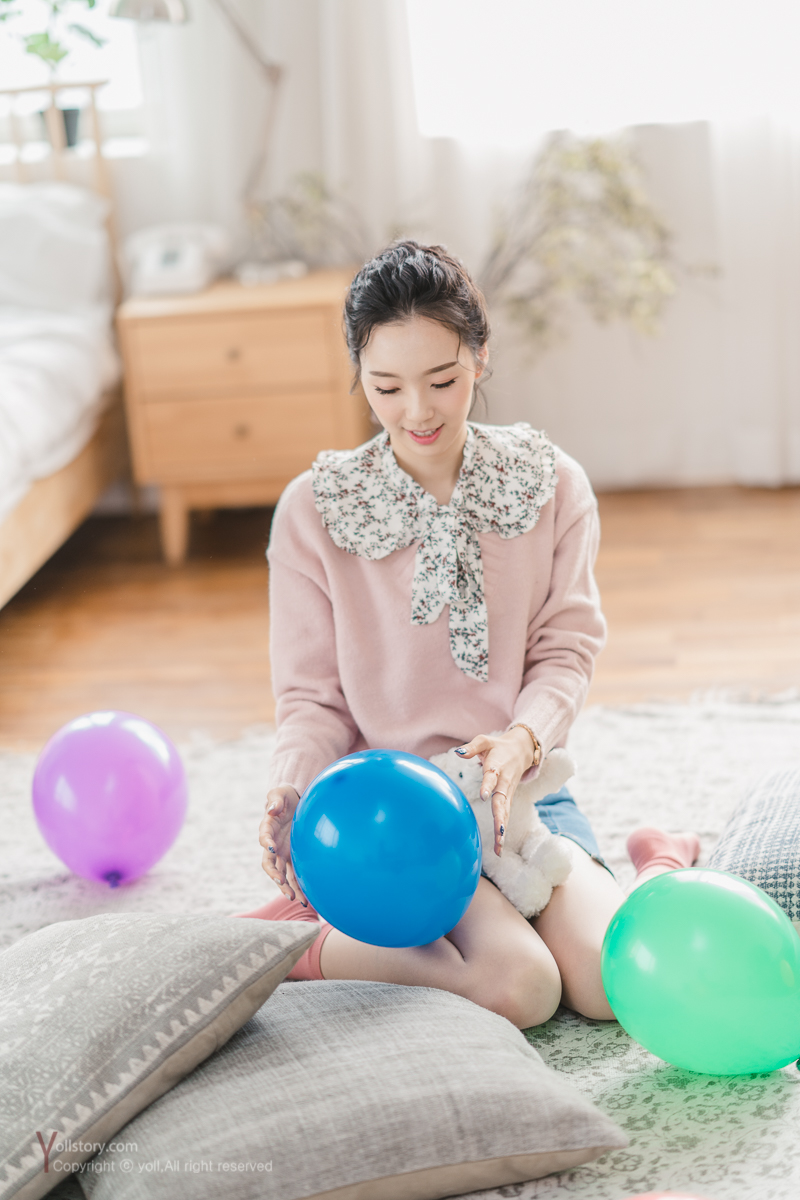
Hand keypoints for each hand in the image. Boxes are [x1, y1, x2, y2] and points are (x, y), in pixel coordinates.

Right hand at [259, 783, 306, 902]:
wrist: (294, 802)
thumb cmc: (285, 797)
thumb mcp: (279, 794)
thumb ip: (275, 800)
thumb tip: (271, 810)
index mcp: (268, 828)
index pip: (264, 839)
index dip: (266, 844)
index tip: (272, 848)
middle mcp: (273, 845)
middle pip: (270, 864)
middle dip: (275, 875)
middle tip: (282, 883)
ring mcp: (282, 853)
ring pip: (282, 874)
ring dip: (287, 887)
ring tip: (296, 899)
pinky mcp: (293, 857)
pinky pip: (294, 874)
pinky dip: (298, 886)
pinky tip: (305, 898)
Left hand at [455, 728, 535, 856]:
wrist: (522, 749)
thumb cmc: (498, 746)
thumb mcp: (485, 741)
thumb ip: (472, 747)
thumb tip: (458, 753)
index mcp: (497, 767)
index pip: (492, 777)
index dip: (487, 785)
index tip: (484, 795)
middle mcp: (504, 782)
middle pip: (502, 801)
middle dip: (500, 818)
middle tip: (499, 833)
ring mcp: (508, 792)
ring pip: (506, 812)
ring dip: (502, 829)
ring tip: (499, 847)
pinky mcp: (508, 799)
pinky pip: (506, 815)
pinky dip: (503, 831)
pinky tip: (499, 847)